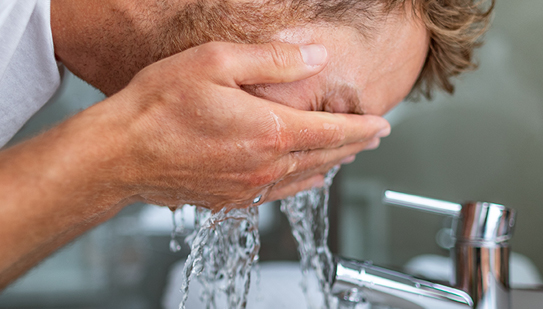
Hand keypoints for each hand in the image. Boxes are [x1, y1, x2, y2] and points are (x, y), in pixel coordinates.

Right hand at [107, 42, 389, 210]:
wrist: (121, 153)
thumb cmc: (160, 106)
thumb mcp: (217, 63)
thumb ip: (273, 61)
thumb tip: (316, 57)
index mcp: (269, 132)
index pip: (333, 132)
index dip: (362, 128)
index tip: (382, 125)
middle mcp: (265, 166)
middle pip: (325, 158)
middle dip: (354, 146)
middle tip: (372, 138)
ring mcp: (248, 188)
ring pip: (305, 178)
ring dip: (331, 165)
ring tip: (346, 155)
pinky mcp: (229, 200)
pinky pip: (279, 193)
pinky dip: (302, 183)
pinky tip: (307, 180)